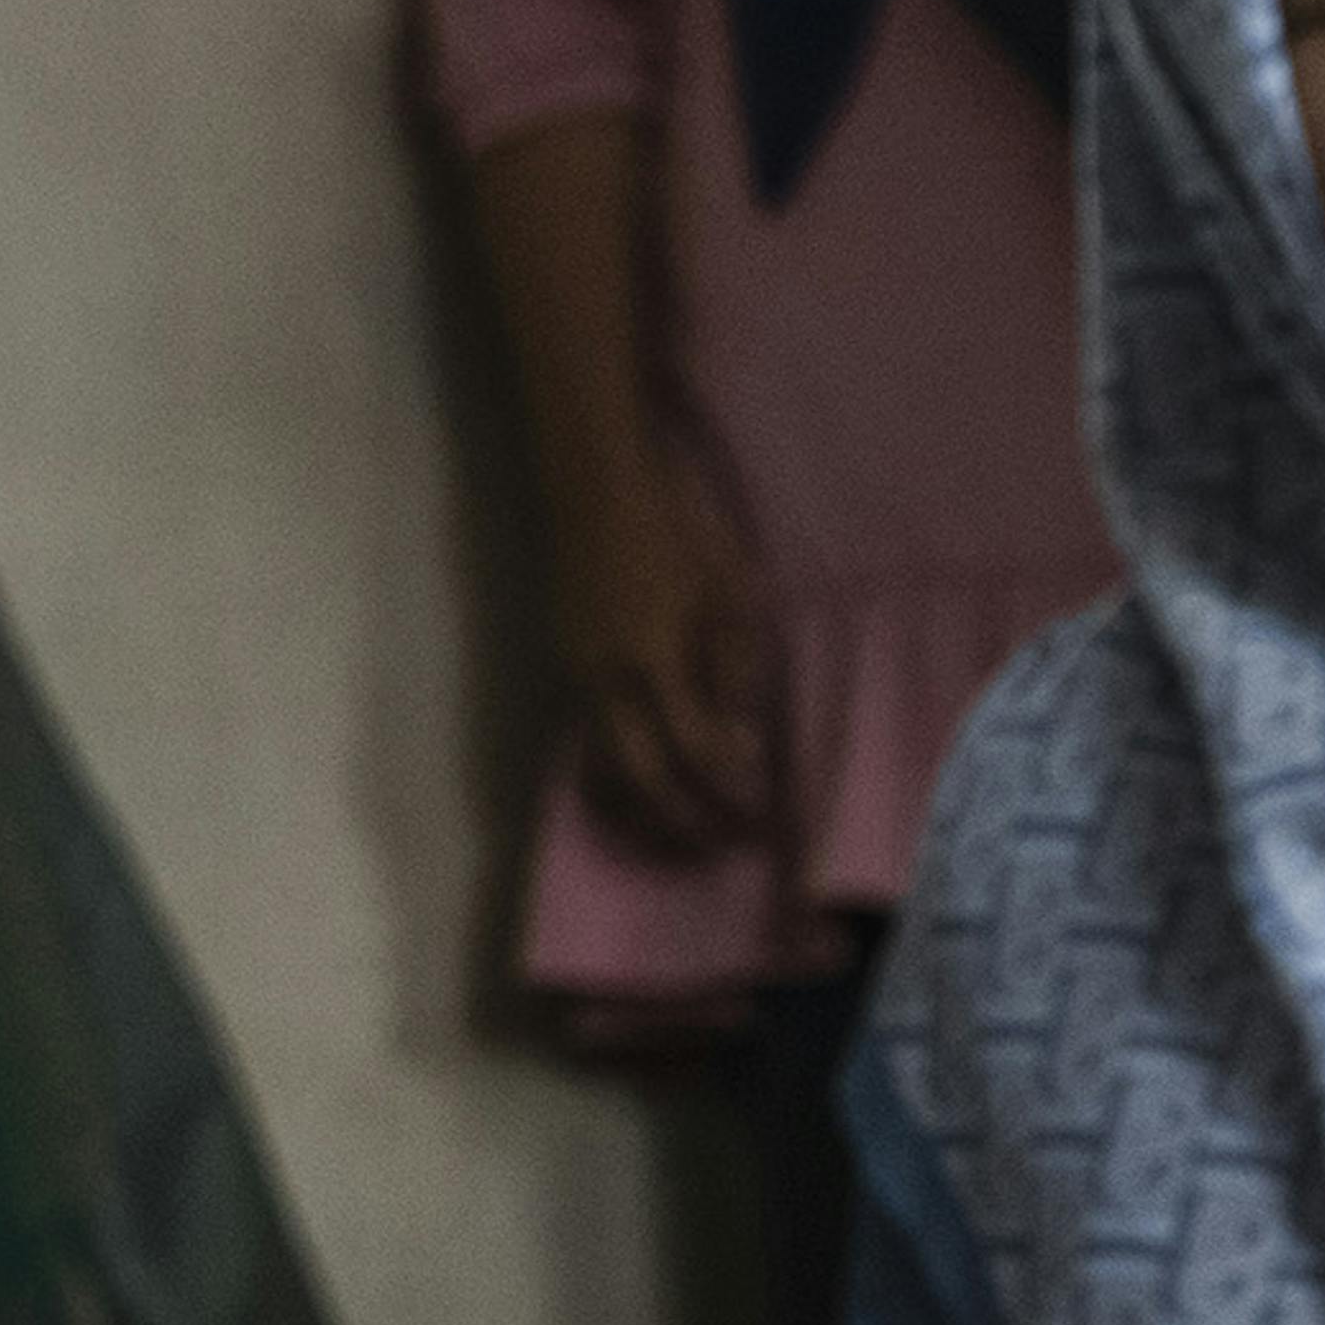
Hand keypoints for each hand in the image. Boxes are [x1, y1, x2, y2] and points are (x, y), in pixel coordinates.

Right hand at [549, 422, 783, 858]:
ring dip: (641, 812)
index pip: (693, 757)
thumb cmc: (678, 523)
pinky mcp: (563, 661)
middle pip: (638, 781)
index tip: (761, 822)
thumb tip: (739, 749)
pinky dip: (615, 777)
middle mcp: (601, 680)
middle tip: (727, 850)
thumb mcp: (729, 593)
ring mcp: (573, 671)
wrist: (597, 474)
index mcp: (650, 662)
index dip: (728, 796)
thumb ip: (733, 674)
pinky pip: (585, 740)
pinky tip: (644, 788)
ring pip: (598, 769)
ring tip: (681, 838)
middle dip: (683, 825)